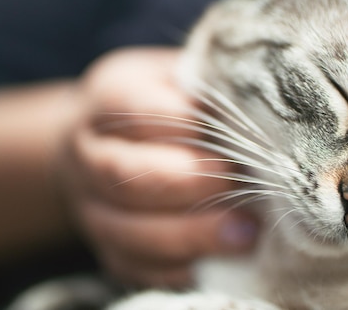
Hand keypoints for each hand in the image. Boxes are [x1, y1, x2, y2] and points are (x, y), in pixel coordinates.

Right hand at [57, 47, 257, 286]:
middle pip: (124, 175)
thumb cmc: (166, 104)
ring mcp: (90, 206)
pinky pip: (136, 267)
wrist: (105, 143)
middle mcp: (88, 154)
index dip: (186, 125)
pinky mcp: (107, 248)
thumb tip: (260, 112)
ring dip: (190, 235)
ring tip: (246, 234)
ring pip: (127, 230)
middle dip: (190, 183)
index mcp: (108, 98)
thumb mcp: (182, 78)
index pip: (137, 110)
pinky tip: (222, 263)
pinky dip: (181, 268)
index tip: (236, 133)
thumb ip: (209, 87)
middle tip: (241, 186)